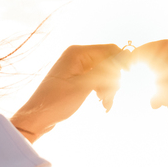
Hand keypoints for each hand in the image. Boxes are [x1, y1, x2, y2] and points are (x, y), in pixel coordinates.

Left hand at [10, 45, 130, 142]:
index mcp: (77, 52)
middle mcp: (78, 56)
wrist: (39, 117)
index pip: (109, 49)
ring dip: (109, 88)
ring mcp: (78, 67)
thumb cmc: (58, 101)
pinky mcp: (78, 78)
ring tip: (105, 104)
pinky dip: (102, 90)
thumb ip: (105, 69)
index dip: (121, 60)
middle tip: (109, 98)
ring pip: (105, 73)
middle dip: (113, 80)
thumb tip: (125, 54)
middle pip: (108, 62)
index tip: (128, 75)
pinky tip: (103, 104)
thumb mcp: (85, 85)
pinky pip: (97, 80)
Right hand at [133, 40, 167, 166]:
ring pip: (161, 72)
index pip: (167, 45)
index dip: (147, 49)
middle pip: (163, 57)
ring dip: (152, 80)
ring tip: (148, 88)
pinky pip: (163, 86)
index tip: (131, 57)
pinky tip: (156, 104)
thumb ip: (154, 67)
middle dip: (148, 65)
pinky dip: (157, 93)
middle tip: (131, 69)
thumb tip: (136, 54)